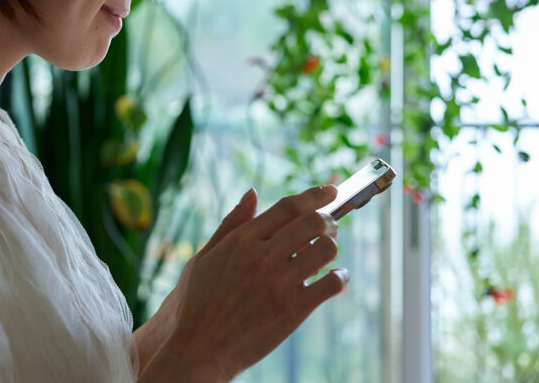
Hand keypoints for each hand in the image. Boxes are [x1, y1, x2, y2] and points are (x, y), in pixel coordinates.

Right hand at [143, 186, 347, 381]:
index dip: (314, 195)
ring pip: (326, 249)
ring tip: (327, 254)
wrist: (200, 348)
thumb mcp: (204, 257)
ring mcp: (279, 282)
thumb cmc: (198, 303)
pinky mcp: (293, 309)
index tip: (330, 190)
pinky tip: (335, 280)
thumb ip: (231, 224)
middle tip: (330, 226)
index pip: (287, 207)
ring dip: (332, 247)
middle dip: (327, 219)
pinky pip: (331, 284)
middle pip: (312, 222)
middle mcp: (262, 256)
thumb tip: (251, 193)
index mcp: (241, 240)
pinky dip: (340, 278)